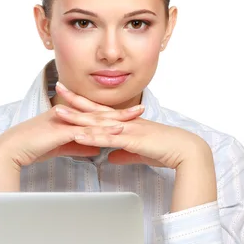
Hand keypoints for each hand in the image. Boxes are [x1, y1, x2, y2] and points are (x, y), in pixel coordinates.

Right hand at [0, 100, 145, 168]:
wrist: (13, 149)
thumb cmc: (32, 147)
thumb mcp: (60, 146)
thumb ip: (79, 145)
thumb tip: (96, 148)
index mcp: (67, 116)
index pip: (94, 114)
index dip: (113, 114)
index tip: (130, 114)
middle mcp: (67, 114)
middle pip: (98, 113)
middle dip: (121, 112)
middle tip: (141, 110)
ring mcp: (64, 121)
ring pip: (94, 120)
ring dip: (114, 119)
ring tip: (133, 119)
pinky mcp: (60, 130)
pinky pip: (84, 131)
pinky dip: (99, 131)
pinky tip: (113, 133)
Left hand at [54, 81, 205, 168]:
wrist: (184, 151)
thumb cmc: (164, 150)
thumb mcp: (138, 151)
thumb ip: (123, 153)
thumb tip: (110, 157)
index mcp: (125, 122)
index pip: (101, 110)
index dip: (84, 102)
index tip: (69, 94)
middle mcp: (124, 121)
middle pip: (95, 109)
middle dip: (75, 99)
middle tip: (58, 86)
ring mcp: (127, 129)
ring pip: (98, 122)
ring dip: (77, 117)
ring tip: (59, 112)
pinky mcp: (131, 140)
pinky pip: (107, 138)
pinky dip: (92, 137)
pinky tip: (78, 135)